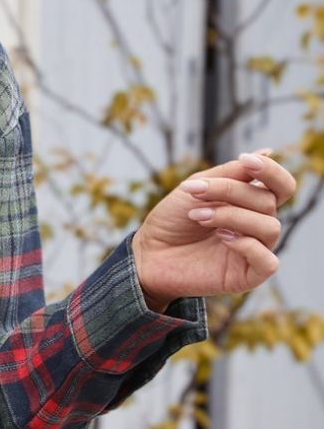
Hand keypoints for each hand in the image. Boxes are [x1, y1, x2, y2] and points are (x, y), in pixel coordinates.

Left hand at [132, 147, 295, 308]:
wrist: (147, 253)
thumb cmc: (171, 220)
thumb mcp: (197, 187)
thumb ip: (231, 173)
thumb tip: (267, 152)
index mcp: (250, 203)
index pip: (281, 186)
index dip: (272, 171)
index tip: (245, 160)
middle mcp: (256, 226)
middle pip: (268, 201)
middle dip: (231, 191)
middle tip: (195, 192)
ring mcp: (253, 251)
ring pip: (269, 227)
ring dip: (232, 216)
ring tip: (198, 216)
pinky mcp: (247, 276)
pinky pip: (268, 262)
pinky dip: (247, 245)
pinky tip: (222, 238)